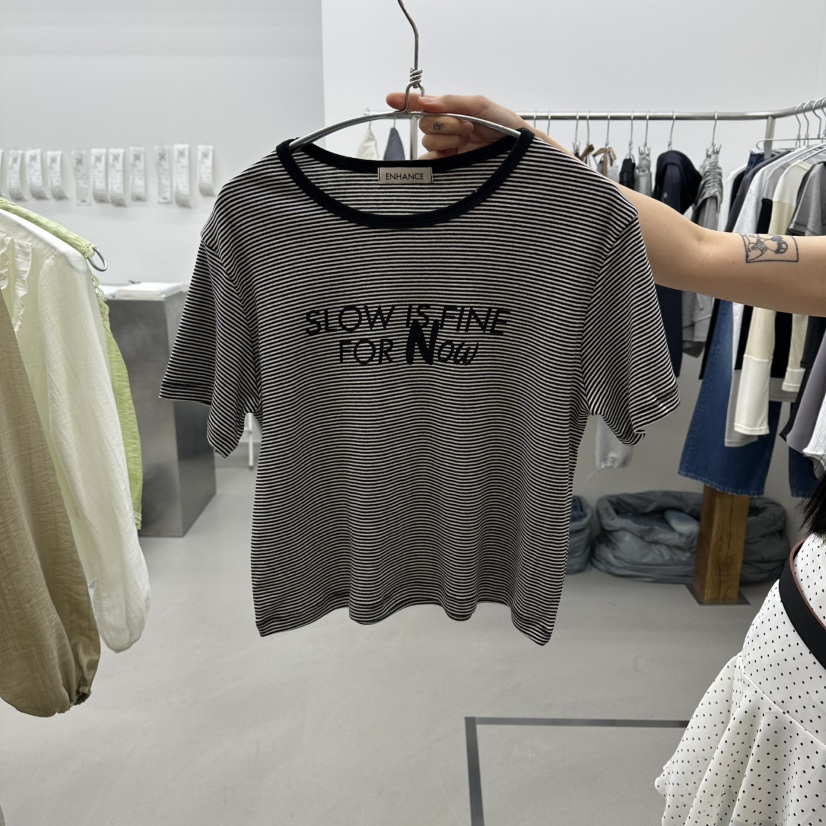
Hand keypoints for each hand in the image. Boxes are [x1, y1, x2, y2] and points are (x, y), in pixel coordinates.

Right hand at [385, 92, 529, 158]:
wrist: (520, 151)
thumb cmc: (505, 125)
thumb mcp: (481, 106)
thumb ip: (452, 102)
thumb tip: (426, 102)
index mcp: (451, 112)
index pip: (423, 106)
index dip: (406, 102)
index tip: (391, 100)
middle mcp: (446, 131)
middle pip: (424, 125)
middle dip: (444, 124)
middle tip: (466, 127)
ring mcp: (447, 150)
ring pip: (428, 143)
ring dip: (448, 140)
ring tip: (468, 142)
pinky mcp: (449, 169)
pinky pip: (430, 165)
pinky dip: (436, 160)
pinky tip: (451, 156)